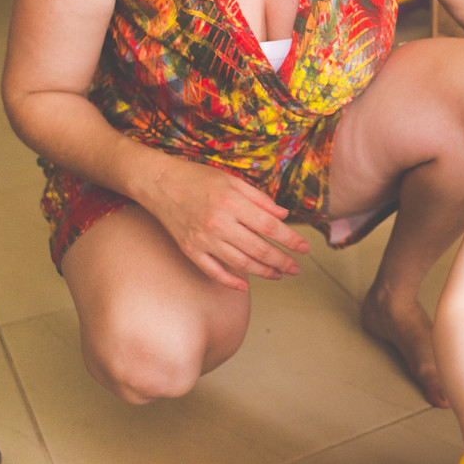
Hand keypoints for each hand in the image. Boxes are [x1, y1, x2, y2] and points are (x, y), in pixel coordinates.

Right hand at [142, 157, 309, 290]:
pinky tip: (246, 286)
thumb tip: (283, 215)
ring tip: (279, 274)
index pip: (269, 226)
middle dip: (282, 261)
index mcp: (232, 203)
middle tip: (296, 268)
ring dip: (263, 272)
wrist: (159, 183)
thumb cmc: (198, 178)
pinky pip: (213, 272)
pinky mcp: (190, 250)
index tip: (305, 248)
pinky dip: (230, 282)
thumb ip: (260, 199)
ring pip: (240, 264)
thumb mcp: (232, 180)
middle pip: (258, 249)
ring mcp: (203, 240)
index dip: (290, 240)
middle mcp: (219, 224)